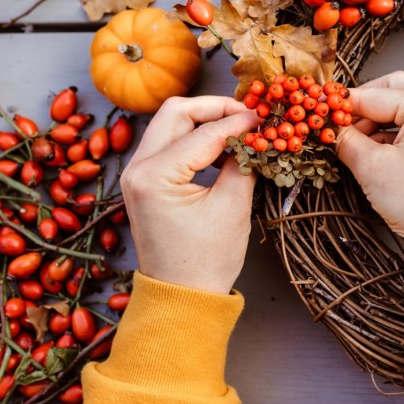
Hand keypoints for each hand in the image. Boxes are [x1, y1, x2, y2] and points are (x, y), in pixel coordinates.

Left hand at [120, 96, 259, 293]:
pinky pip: (169, 143)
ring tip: (239, 128)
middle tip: (249, 114)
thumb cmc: (206, 260)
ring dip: (205, 120)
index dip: (239, 121)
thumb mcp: (232, 207)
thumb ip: (243, 161)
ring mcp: (137, 173)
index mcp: (154, 176)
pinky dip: (196, 137)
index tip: (266, 117)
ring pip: (170, 123)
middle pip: (176, 112)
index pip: (203, 133)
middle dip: (215, 107)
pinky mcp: (145, 180)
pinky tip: (223, 146)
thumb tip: (255, 132)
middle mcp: (137, 168)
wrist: (181, 296)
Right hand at [336, 72, 403, 272]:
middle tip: (338, 126)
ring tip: (351, 146)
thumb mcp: (372, 167)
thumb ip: (346, 140)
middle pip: (392, 92)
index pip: (375, 94)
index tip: (320, 111)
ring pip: (402, 113)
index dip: (343, 105)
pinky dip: (391, 138)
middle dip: (362, 108)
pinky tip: (372, 155)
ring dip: (375, 125)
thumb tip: (330, 129)